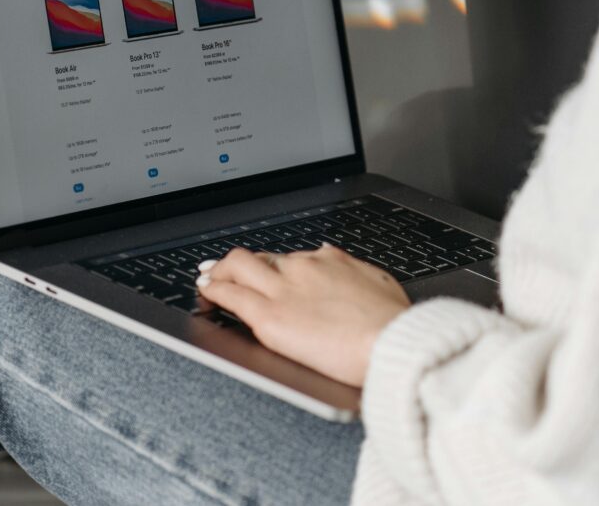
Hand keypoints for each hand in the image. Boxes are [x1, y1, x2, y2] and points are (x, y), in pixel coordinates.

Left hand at [197, 244, 411, 386]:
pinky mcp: (269, 316)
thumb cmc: (392, 322)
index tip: (265, 272)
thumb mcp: (378, 282)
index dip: (271, 266)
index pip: (289, 258)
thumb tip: (331, 256)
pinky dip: (213, 291)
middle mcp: (303, 268)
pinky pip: (230, 296)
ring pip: (237, 267)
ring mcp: (283, 289)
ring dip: (219, 271)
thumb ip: (352, 270)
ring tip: (208, 281)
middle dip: (237, 262)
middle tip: (223, 270)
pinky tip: (206, 294)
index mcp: (330, 260)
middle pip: (259, 256)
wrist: (390, 341)